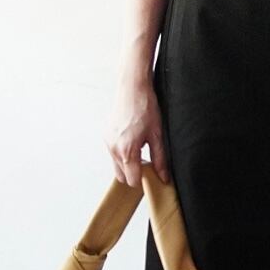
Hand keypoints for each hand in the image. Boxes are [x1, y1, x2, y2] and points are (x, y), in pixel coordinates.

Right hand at [105, 67, 169, 185]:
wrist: (132, 88)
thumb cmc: (145, 108)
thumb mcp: (157, 135)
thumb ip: (160, 159)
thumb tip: (164, 177)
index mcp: (127, 151)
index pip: (132, 180)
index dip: (143, 181)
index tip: (151, 175)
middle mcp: (113, 149)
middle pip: (122, 176)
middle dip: (134, 173)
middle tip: (147, 162)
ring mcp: (108, 142)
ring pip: (116, 165)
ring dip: (127, 164)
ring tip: (141, 149)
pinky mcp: (106, 135)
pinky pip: (113, 153)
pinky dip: (122, 154)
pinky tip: (133, 141)